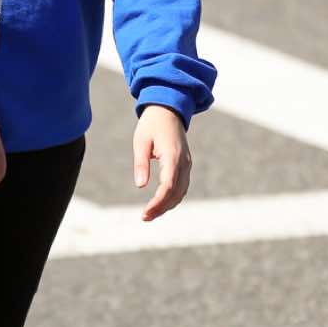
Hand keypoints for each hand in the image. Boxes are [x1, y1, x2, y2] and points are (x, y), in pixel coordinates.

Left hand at [133, 104, 190, 220]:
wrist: (168, 109)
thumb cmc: (151, 124)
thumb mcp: (141, 141)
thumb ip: (141, 164)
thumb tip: (140, 186)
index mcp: (172, 156)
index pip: (167, 187)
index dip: (157, 203)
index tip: (145, 213)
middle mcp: (183, 163)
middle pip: (176, 193)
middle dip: (161, 208)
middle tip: (144, 217)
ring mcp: (187, 164)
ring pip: (181, 192)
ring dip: (167, 205)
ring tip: (150, 214)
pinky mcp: (185, 164)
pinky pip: (182, 186)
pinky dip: (173, 197)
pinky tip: (160, 203)